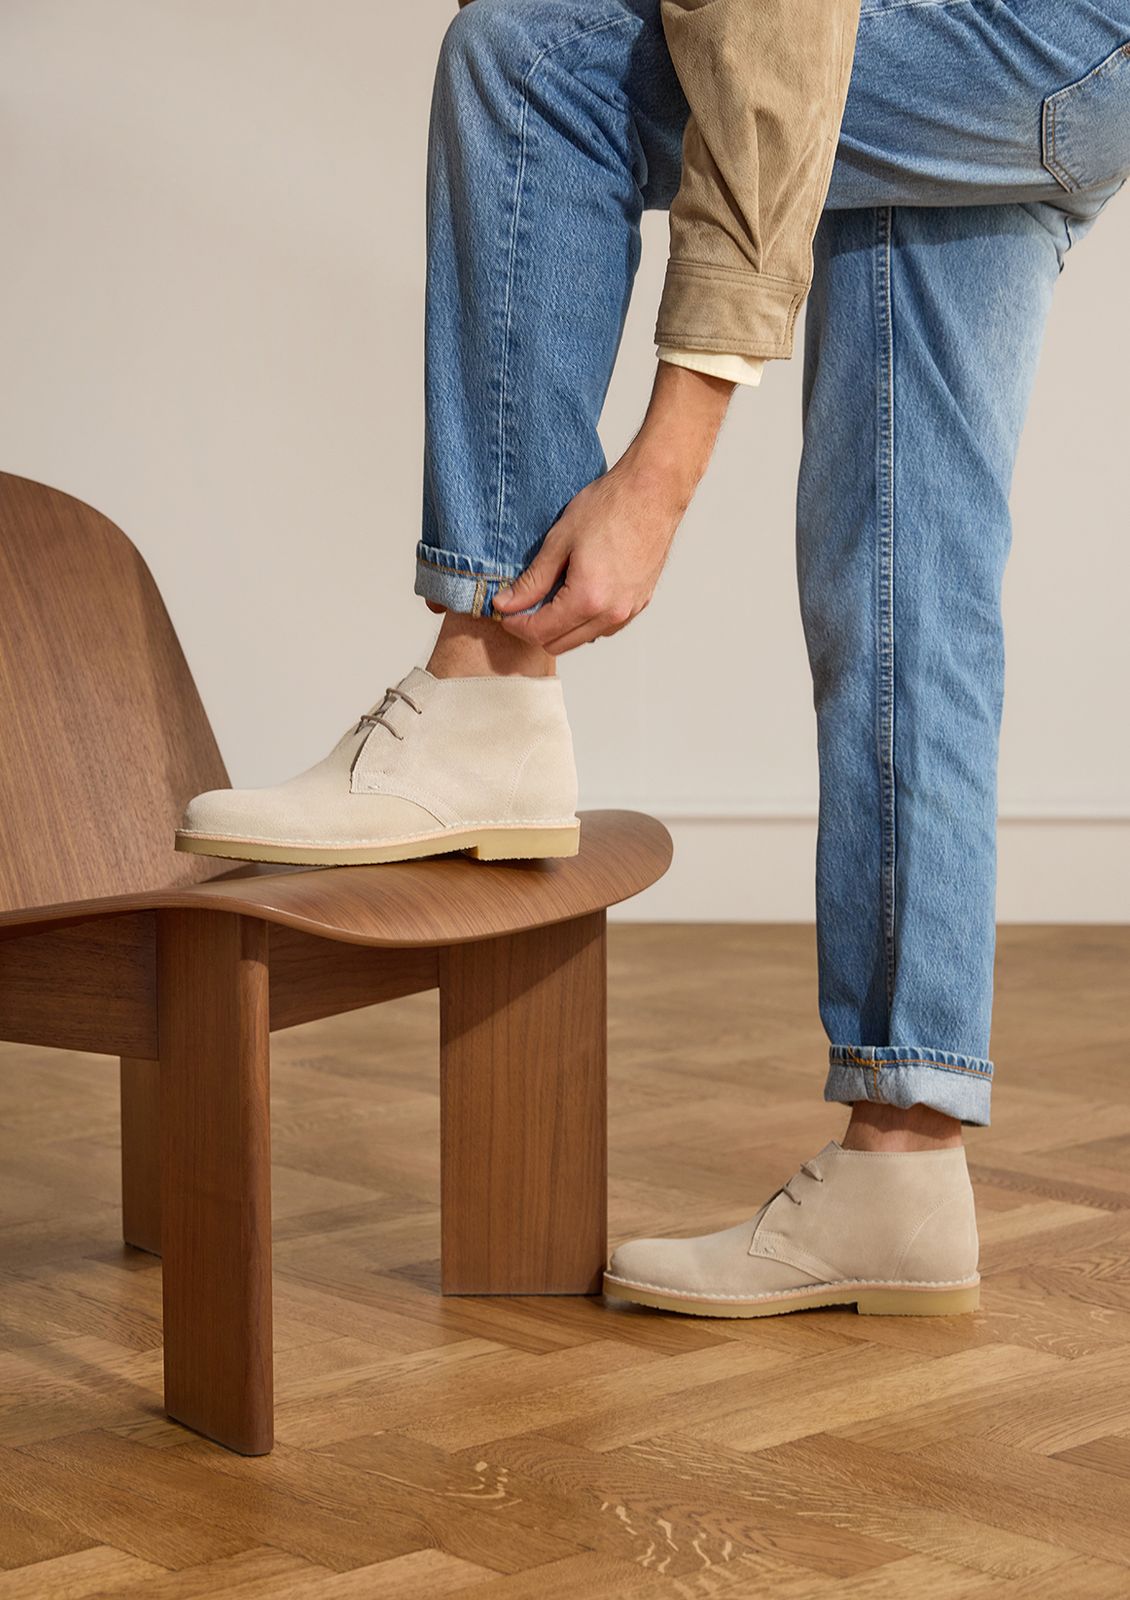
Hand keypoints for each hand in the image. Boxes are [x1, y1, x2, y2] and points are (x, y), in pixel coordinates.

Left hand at [492, 361, 733, 653]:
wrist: (652, 492)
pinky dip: (583, 620)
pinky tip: (575, 594)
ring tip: (548, 596)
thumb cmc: (609, 507)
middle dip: (534, 630)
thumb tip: (506, 604)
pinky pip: (603, 627)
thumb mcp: (559, 541)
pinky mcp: (639, 604)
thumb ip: (532, 581)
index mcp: (588, 598)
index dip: (515, 625)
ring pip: (582, 638)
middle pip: (559, 644)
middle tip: (520, 605)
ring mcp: (628, 611)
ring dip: (560, 627)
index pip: (540, 632)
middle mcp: (611, 614)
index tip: (504, 610)